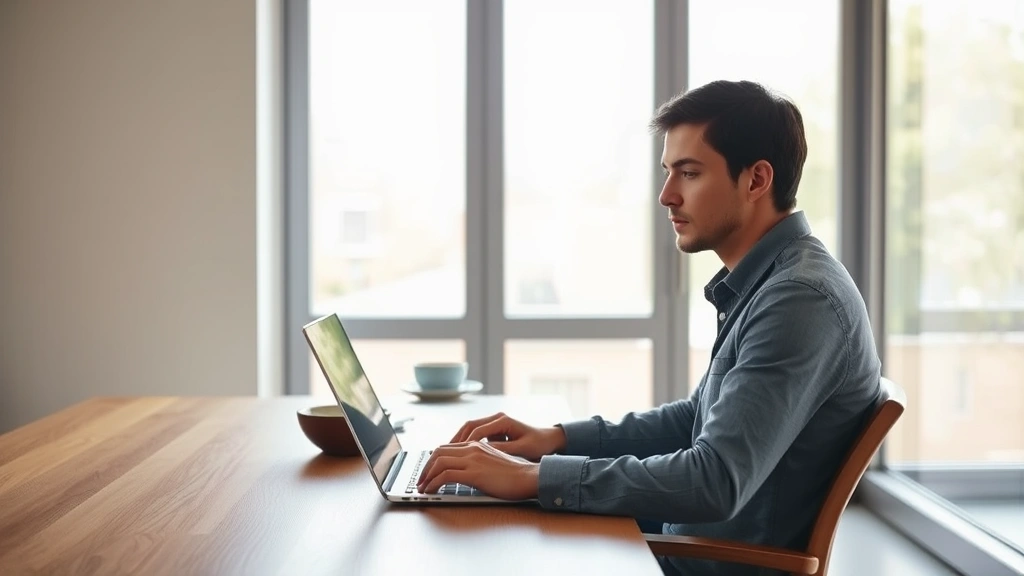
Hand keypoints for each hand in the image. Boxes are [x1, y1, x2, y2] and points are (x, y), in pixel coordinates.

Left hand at [416, 441, 539, 499]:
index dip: (433, 459)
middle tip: (420, 480)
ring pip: (439, 462)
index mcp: (476, 444)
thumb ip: (477, 462)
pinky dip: (434, 483)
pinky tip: (432, 490)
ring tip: (422, 488)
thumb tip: (462, 472)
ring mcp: (473, 459)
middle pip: (438, 452)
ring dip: (426, 476)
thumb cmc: (513, 475)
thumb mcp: (491, 462)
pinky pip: (446, 475)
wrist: (528, 478)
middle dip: (425, 467)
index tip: (427, 471)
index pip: (446, 447)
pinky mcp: (474, 473)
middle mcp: (472, 448)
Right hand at [449, 412, 565, 460]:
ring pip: (470, 428)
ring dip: (458, 441)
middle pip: (469, 426)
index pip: (477, 430)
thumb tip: (481, 453)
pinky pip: (475, 433)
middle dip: (456, 440)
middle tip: (444, 454)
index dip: (465, 444)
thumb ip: (502, 450)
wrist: (550, 439)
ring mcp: (495, 422)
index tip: (456, 456)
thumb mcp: (521, 449)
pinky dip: (466, 442)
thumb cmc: (538, 444)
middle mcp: (497, 418)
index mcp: (503, 421)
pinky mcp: (495, 429)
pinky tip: (459, 454)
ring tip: (447, 454)